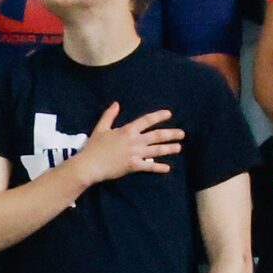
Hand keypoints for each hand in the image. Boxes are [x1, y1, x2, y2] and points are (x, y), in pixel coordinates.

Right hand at [68, 104, 183, 185]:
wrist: (90, 164)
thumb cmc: (94, 147)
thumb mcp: (101, 128)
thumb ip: (109, 115)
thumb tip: (116, 103)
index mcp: (128, 130)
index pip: (147, 120)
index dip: (159, 116)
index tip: (169, 114)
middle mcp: (134, 141)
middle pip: (157, 135)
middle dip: (171, 134)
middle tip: (182, 133)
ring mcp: (135, 154)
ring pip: (156, 150)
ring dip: (169, 148)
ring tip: (179, 147)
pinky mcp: (133, 166)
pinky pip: (149, 166)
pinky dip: (158, 167)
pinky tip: (167, 168)